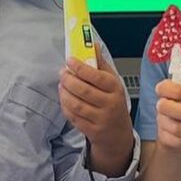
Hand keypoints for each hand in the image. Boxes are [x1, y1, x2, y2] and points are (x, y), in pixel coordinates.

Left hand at [58, 49, 133, 173]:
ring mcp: (100, 119)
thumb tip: (93, 46)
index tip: (70, 60)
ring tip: (62, 85)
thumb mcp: (113, 82)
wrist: (118, 135)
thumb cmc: (114, 103)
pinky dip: (65, 106)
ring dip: (64, 93)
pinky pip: (73, 117)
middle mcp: (109, 104)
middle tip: (62, 73)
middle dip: (68, 79)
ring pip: (76, 104)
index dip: (80, 67)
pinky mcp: (91, 131)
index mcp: (115, 89)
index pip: (96, 76)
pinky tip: (64, 99)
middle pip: (83, 90)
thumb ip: (101, 64)